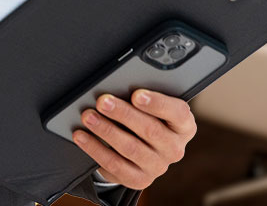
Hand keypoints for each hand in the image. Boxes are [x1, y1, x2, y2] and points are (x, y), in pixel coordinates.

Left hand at [72, 89, 196, 190]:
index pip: (177, 113)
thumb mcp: (152, 107)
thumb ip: (142, 97)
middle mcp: (174, 149)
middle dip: (123, 113)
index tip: (136, 94)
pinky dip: (95, 149)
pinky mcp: (139, 180)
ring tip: (88, 117)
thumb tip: (118, 86)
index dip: (157, 103)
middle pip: (150, 130)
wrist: (143, 148)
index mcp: (184, 126)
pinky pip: (115, 165)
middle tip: (102, 101)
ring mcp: (158, 167)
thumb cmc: (147, 118)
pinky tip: (83, 137)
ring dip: (106, 130)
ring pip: (130, 148)